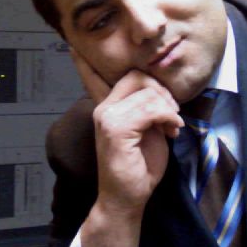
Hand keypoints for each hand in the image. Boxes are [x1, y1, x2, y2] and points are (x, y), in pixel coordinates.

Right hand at [70, 48, 183, 214]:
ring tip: (171, 126)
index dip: (86, 63)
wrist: (127, 198)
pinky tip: (171, 131)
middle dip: (162, 91)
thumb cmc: (139, 166)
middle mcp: (102, 108)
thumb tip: (158, 91)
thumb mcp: (145, 130)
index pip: (95, 77)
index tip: (75, 48)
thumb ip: (144, 108)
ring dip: (169, 108)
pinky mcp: (116, 128)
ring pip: (148, 92)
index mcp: (106, 107)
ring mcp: (107, 117)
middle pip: (138, 76)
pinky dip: (169, 117)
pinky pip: (152, 108)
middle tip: (171, 114)